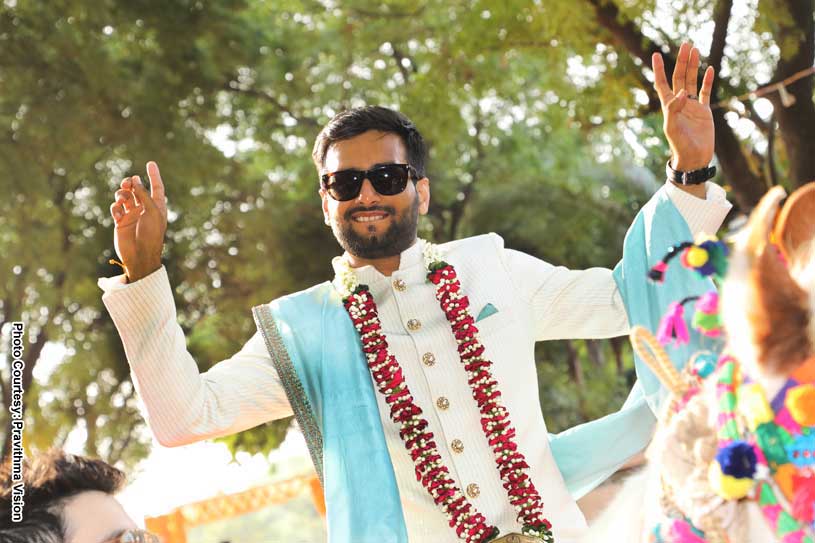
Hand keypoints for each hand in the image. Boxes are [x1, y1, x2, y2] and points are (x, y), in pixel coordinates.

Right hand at [109, 161, 167, 281]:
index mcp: (157, 206)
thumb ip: (144, 194)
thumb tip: (135, 179)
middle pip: (136, 189)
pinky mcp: (120, 221)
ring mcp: (132, 214)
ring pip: (124, 197)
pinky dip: (115, 208)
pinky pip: (116, 208)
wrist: (140, 255)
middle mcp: (144, 209)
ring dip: (121, 194)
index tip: (150, 163)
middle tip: (127, 184)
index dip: (154, 175)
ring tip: (122, 199)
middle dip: (130, 183)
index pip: (156, 187)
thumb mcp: (152, 211)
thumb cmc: (151, 234)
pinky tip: (118, 215)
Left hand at [652, 42, 715, 171]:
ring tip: (695, 50)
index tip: (655, 54)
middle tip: (685, 44)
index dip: (659, 70)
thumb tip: (680, 94)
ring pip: (692, 81)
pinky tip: (710, 69)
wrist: (694, 158)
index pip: (662, 84)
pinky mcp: (704, 111)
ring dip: (693, 66)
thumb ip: (673, 110)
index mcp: (669, 106)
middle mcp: (680, 103)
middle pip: (679, 77)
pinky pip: (706, 92)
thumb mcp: (672, 128)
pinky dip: (708, 81)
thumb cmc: (680, 145)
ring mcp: (692, 106)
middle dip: (681, 61)